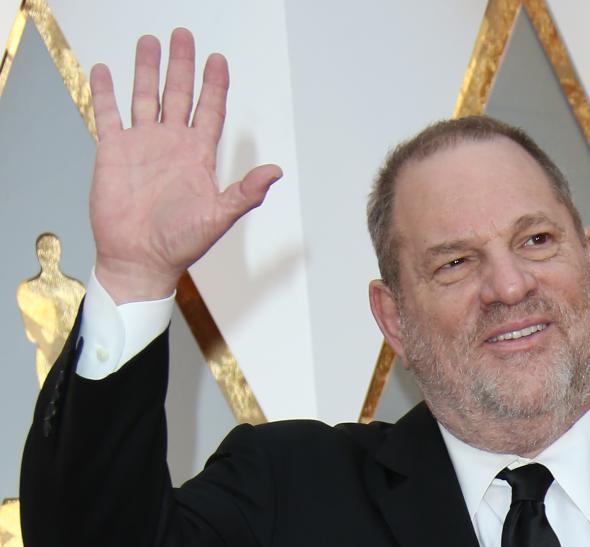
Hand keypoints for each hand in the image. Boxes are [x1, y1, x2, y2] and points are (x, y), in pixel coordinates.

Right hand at [89, 28, 281, 301]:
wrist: (140, 259)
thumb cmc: (180, 244)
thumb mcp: (219, 217)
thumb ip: (245, 193)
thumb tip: (275, 172)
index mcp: (198, 156)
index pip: (210, 111)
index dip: (214, 86)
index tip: (218, 60)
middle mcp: (171, 145)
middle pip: (179, 95)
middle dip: (182, 65)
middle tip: (184, 35)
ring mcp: (142, 145)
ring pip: (145, 97)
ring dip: (146, 70)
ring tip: (149, 42)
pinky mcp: (113, 151)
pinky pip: (108, 114)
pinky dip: (105, 92)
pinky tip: (106, 71)